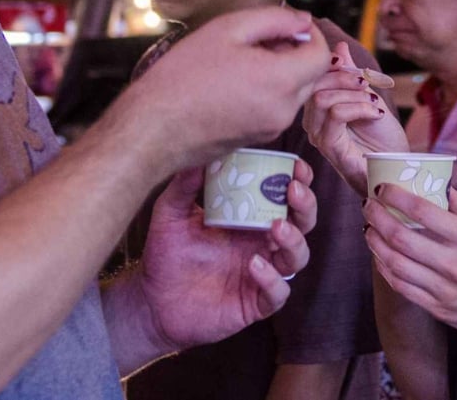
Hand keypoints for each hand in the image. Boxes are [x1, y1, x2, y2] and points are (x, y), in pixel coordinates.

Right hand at [127, 8, 330, 169]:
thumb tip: (303, 20)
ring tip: (240, 59)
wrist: (153, 128)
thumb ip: (273, 20)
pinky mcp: (257, 139)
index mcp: (281, 81)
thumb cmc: (184, 76)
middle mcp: (283, 110)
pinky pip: (275, 108)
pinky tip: (233, 82)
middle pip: (309, 75)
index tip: (289, 25)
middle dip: (294, 52)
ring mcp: (271, 129)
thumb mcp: (227, 30)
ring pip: (293, 92)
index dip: (311, 35)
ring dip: (279, 71)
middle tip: (259, 39)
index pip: (320, 55)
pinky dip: (266, 91)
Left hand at [136, 158, 317, 351]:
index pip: (284, 196)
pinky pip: (278, 292)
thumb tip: (200, 154)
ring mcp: (262, 274)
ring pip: (298, 257)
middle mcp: (261, 243)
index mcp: (249, 217)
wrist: (151, 301)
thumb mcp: (170, 213)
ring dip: (294, 240)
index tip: (296, 166)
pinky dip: (272, 279)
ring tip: (276, 227)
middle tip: (292, 191)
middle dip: (305, 205)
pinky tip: (254, 266)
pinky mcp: (254, 302)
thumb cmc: (165, 253)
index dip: (299, 181)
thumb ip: (184, 185)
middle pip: (302, 223)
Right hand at [302, 41, 408, 196]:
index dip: (336, 67)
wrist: (398, 167)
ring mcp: (319, 136)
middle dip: (345, 78)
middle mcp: (312, 123)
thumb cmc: (382, 137)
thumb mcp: (366, 96)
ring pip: (322, 98)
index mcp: (317, 109)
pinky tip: (376, 113)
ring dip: (355, 95)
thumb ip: (350, 73)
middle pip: (314, 85)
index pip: (313, 76)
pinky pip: (336, 114)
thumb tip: (338, 46)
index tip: (361, 73)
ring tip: (374, 103)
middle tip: (368, 85)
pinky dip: (359, 107)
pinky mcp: (330, 148)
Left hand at [364, 186, 456, 351]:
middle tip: (368, 205)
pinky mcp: (439, 310)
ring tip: (369, 228)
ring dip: (375, 242)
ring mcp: (444, 290)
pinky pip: (401, 287)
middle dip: (377, 217)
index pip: (422, 211)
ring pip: (394, 263)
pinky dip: (385, 268)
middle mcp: (455, 264)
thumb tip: (442, 185)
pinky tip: (381, 256)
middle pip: (400, 237)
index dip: (396, 196)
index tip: (383, 187)